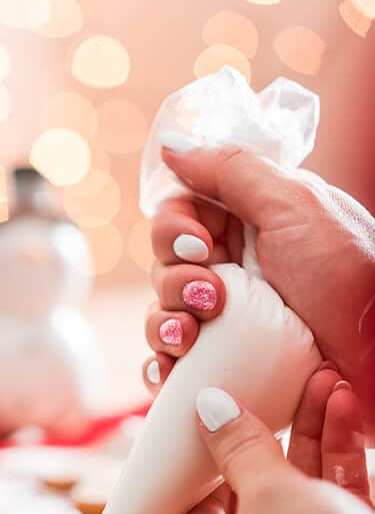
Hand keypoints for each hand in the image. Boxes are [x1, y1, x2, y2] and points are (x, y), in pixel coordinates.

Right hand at [143, 144, 374, 436]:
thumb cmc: (352, 273)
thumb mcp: (296, 205)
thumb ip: (231, 170)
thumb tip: (171, 144)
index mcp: (246, 226)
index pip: (178, 216)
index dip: (174, 231)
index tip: (200, 246)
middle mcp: (233, 271)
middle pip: (165, 267)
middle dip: (174, 282)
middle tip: (210, 297)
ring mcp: (227, 322)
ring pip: (163, 317)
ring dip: (163, 326)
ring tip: (190, 338)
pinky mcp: (227, 365)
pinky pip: (175, 365)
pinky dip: (162, 366)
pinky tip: (171, 369)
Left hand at [171, 365, 373, 513]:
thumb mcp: (269, 498)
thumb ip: (240, 449)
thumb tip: (209, 407)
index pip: (193, 497)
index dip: (205, 449)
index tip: (216, 405)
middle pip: (250, 483)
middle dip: (272, 428)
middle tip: (281, 380)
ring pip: (297, 485)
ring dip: (312, 431)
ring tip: (323, 377)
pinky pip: (331, 497)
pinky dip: (337, 456)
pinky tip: (343, 406)